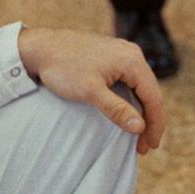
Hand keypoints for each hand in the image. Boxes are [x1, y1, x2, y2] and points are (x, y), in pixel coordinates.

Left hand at [18, 27, 165, 152]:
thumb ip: (117, 109)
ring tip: (137, 134)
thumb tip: (140, 128)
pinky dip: (131, 99)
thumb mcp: (90, 92)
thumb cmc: (63, 67)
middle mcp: (132, 54)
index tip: (150, 146)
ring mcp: (122, 53)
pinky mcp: (113, 56)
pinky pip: (130, 80)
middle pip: (150, 92)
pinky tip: (127, 112)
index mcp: (132, 60)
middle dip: (149, 121)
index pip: (153, 97)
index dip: (154, 124)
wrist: (40, 46)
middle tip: (144, 147)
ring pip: (140, 87)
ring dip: (141, 110)